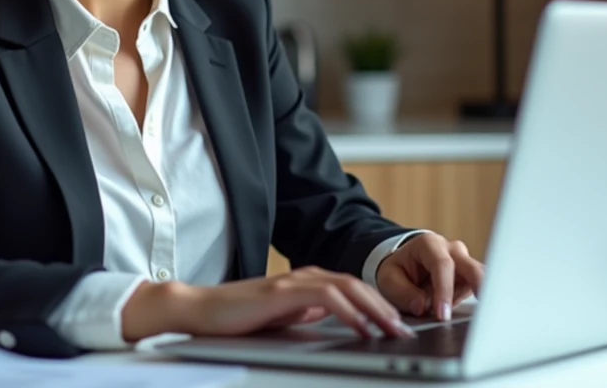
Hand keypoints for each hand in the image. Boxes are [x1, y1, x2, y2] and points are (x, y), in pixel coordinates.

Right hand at [122, 267, 416, 341]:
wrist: (200, 310)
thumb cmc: (237, 319)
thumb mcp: (282, 318)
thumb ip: (307, 314)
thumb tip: (336, 321)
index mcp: (307, 282)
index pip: (354, 289)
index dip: (380, 305)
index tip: (399, 326)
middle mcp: (304, 276)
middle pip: (358, 285)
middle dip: (386, 307)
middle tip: (406, 330)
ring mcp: (293, 282)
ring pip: (348, 286)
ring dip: (375, 309)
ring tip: (393, 330)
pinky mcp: (281, 293)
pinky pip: (325, 297)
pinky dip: (348, 311)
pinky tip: (361, 327)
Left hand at [375, 233, 484, 320]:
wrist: (407, 265)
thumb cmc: (399, 270)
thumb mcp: (389, 279)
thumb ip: (403, 292)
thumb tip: (421, 307)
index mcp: (429, 244)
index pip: (442, 265)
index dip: (444, 290)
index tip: (442, 314)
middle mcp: (452, 250)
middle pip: (473, 268)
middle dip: (480, 287)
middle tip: (484, 311)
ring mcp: (465, 263)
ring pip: (479, 281)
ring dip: (472, 301)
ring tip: (465, 319)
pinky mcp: (471, 278)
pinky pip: (478, 291)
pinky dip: (474, 304)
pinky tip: (470, 316)